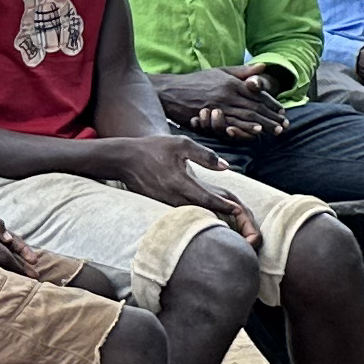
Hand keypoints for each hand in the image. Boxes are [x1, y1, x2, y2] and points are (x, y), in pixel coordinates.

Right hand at [107, 137, 259, 233]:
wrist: (124, 159)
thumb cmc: (154, 148)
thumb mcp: (182, 144)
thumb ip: (205, 155)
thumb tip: (226, 167)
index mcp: (179, 182)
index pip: (207, 199)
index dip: (224, 205)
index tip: (238, 209)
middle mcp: (171, 196)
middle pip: (200, 211)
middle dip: (219, 215)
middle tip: (237, 219)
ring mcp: (163, 203)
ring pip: (189, 213)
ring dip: (206, 216)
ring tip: (224, 218)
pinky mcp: (157, 204)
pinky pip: (178, 212)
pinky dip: (191, 214)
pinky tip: (201, 213)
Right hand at [158, 68, 287, 140]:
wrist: (170, 90)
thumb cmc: (196, 81)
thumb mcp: (220, 71)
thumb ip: (242, 71)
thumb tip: (263, 67)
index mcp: (232, 83)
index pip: (257, 94)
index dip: (271, 103)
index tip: (282, 112)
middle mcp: (227, 94)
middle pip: (254, 107)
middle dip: (271, 117)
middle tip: (284, 125)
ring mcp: (217, 105)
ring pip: (245, 116)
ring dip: (262, 124)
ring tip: (274, 130)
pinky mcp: (208, 116)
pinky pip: (229, 123)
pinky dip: (244, 127)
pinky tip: (254, 131)